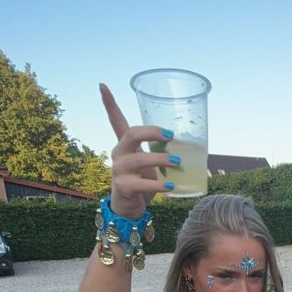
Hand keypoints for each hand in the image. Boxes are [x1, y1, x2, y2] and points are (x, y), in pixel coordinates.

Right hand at [100, 83, 175, 218]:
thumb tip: (189, 144)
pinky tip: (170, 185)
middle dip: (152, 132)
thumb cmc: (142, 179)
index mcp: (125, 144)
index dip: (109, 103)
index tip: (102, 85)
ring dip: (161, 159)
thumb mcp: (149, 162)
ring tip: (177, 162)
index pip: (115, 120)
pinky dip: (159, 184)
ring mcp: (119, 170)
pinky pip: (143, 183)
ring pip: (140, 159)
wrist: (129, 206)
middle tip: (170, 136)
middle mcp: (119, 153)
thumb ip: (161, 151)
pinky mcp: (124, 186)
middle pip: (132, 134)